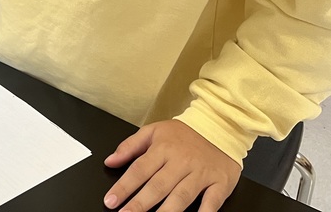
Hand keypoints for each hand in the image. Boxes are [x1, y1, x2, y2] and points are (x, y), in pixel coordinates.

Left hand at [103, 120, 240, 211]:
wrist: (220, 127)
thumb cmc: (184, 134)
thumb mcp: (154, 131)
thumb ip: (130, 146)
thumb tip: (110, 161)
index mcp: (163, 149)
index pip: (139, 170)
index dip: (124, 187)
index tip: (110, 201)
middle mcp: (181, 162)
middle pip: (158, 186)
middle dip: (140, 204)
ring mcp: (201, 174)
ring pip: (181, 196)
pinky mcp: (219, 183)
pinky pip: (212, 201)